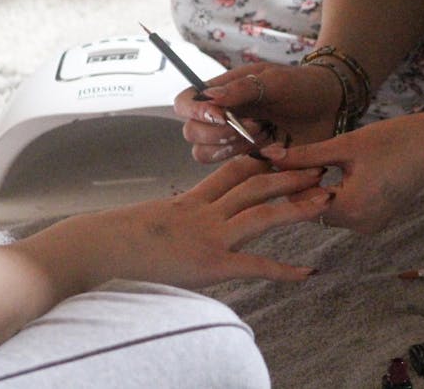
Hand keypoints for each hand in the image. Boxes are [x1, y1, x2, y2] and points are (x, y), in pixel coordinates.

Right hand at [86, 155, 332, 287]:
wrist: (96, 249)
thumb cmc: (113, 240)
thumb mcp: (150, 221)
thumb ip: (172, 219)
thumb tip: (176, 224)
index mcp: (191, 200)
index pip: (233, 171)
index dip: (262, 160)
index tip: (285, 152)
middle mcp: (205, 212)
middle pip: (256, 184)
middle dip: (290, 174)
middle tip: (320, 166)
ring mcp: (210, 236)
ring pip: (262, 213)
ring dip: (297, 206)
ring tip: (327, 200)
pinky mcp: (211, 263)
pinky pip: (255, 265)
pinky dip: (284, 269)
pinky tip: (308, 271)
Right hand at [173, 63, 343, 162]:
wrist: (330, 108)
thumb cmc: (300, 86)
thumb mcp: (274, 81)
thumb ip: (242, 89)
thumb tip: (210, 98)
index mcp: (220, 94)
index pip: (185, 103)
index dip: (194, 111)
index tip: (221, 115)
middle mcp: (219, 118)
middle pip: (191, 133)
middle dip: (220, 133)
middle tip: (256, 125)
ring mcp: (231, 142)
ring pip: (205, 154)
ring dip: (233, 147)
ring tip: (266, 134)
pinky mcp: (247, 162)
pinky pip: (232, 171)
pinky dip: (251, 162)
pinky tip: (276, 150)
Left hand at [260, 115, 423, 233]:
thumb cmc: (393, 139)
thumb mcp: (344, 145)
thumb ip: (305, 155)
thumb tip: (269, 156)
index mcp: (352, 209)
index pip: (302, 203)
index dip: (287, 182)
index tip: (272, 161)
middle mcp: (361, 225)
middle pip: (313, 209)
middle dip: (300, 185)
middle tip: (285, 158)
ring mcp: (371, 224)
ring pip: (328, 209)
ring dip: (317, 188)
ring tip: (307, 161)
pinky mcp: (377, 218)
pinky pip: (345, 209)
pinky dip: (335, 192)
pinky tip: (331, 170)